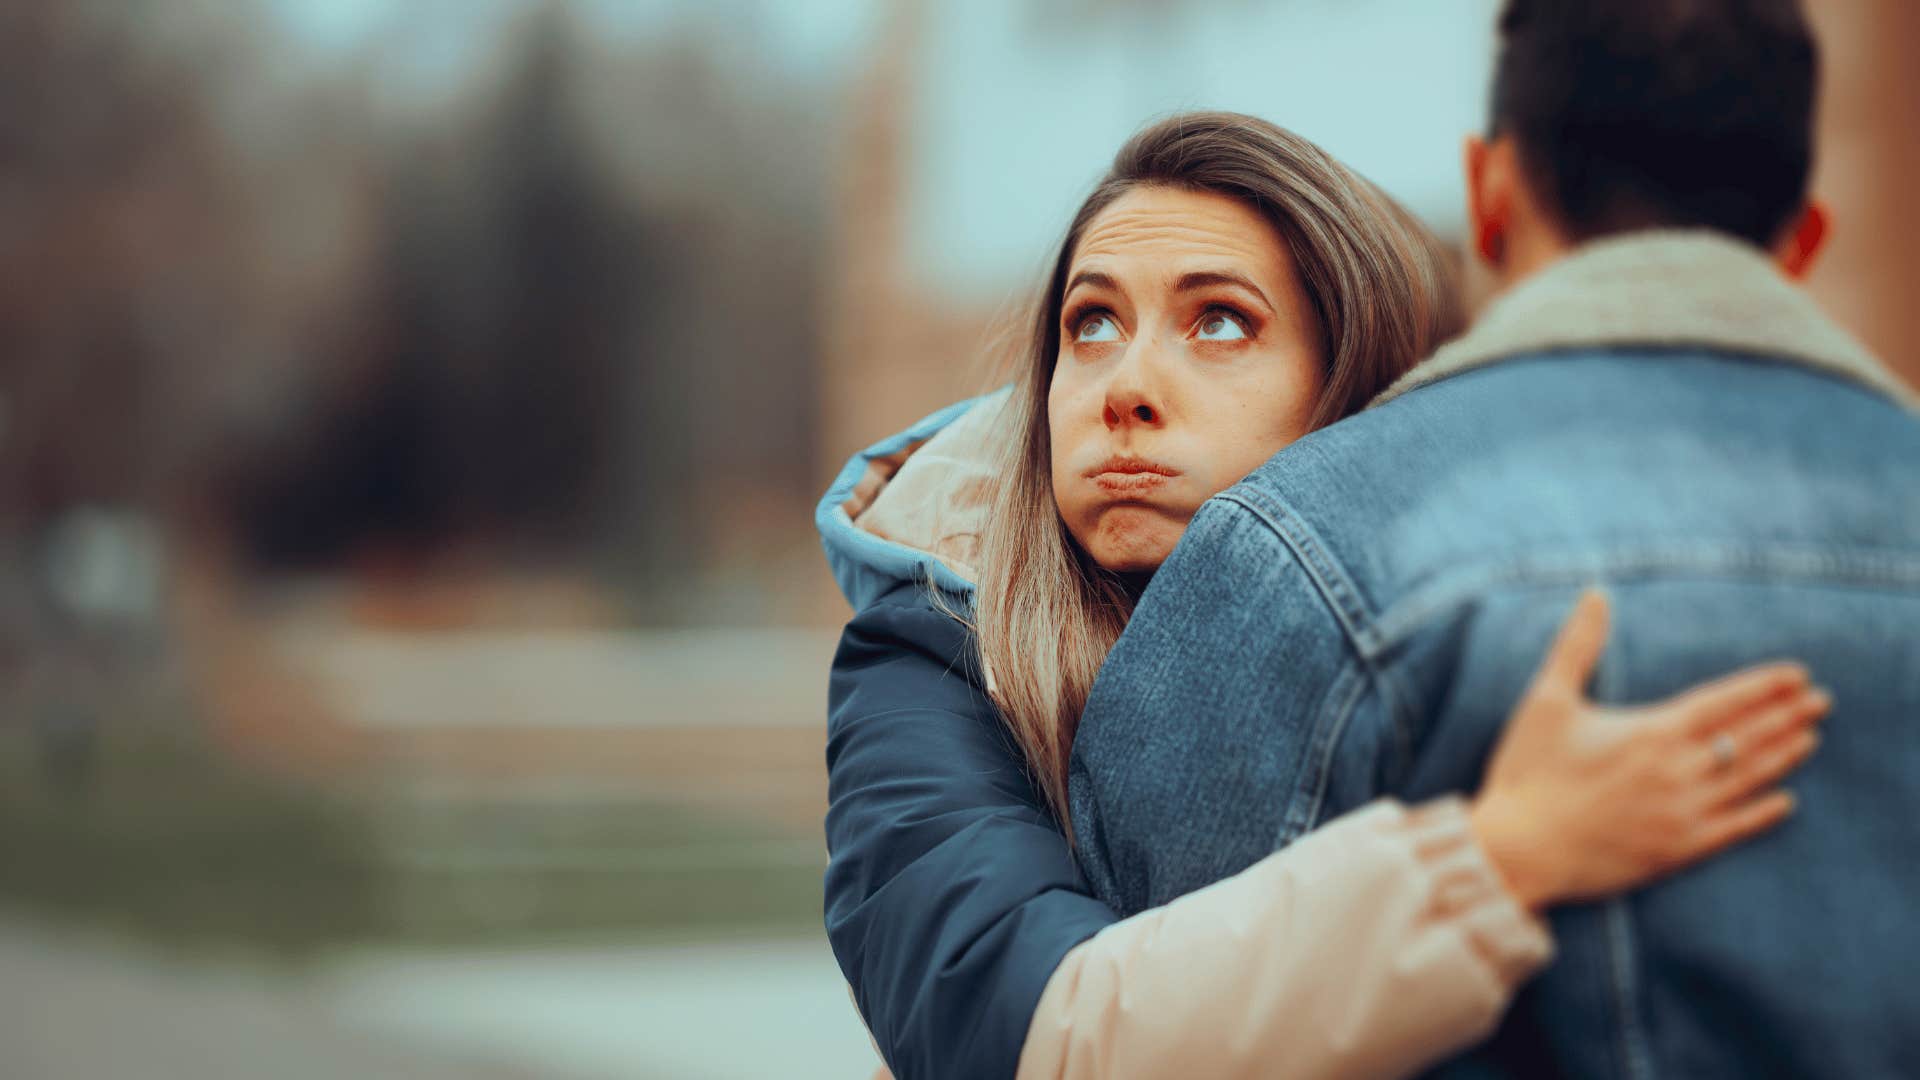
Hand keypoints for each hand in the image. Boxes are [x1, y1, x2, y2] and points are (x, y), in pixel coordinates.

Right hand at [1468, 589, 1828, 911]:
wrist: (1519, 849)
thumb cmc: (1527, 772)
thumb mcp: (1547, 699)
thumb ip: (1578, 645)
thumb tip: (1595, 592)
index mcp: (1653, 731)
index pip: (1725, 702)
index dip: (1763, 686)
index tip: (1796, 674)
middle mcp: (1679, 771)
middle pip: (1748, 737)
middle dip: (1787, 715)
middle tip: (1821, 700)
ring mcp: (1683, 813)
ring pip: (1748, 779)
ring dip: (1783, 756)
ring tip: (1811, 738)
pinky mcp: (1677, 850)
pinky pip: (1735, 828)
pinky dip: (1762, 813)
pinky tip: (1784, 802)